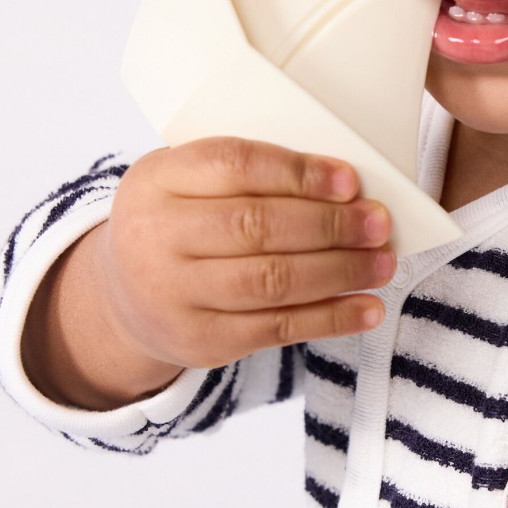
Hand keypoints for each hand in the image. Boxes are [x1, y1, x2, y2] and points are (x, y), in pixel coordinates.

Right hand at [22, 138, 393, 406]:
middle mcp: (156, 236)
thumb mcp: (191, 183)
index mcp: (157, 179)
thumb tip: (346, 188)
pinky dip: (331, 318)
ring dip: (340, 271)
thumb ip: (253, 176)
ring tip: (382, 263)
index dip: (298, 174)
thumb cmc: (180, 224)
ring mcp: (175, 295)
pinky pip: (277, 329)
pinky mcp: (201, 342)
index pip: (233, 166)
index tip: (349, 180)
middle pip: (257, 227)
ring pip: (272, 281)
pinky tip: (367, 308)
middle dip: (330, 225)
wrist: (126, 296)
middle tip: (378, 223)